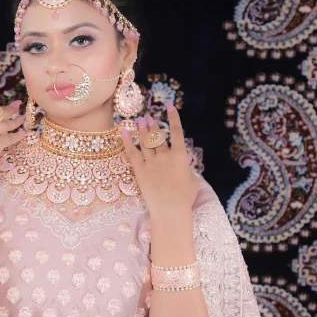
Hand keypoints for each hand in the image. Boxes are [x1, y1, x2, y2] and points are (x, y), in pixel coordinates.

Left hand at [121, 102, 198, 218]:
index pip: (177, 132)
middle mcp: (165, 155)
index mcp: (180, 156)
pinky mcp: (140, 170)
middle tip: (148, 116)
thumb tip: (187, 157)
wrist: (170, 210)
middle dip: (153, 124)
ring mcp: (151, 162)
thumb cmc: (185, 197)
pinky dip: (127, 140)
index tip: (170, 107)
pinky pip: (132, 152)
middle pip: (158, 135)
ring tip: (140, 119)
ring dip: (142, 129)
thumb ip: (188, 166)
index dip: (174, 117)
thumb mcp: (192, 180)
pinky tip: (123, 131)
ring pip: (146, 141)